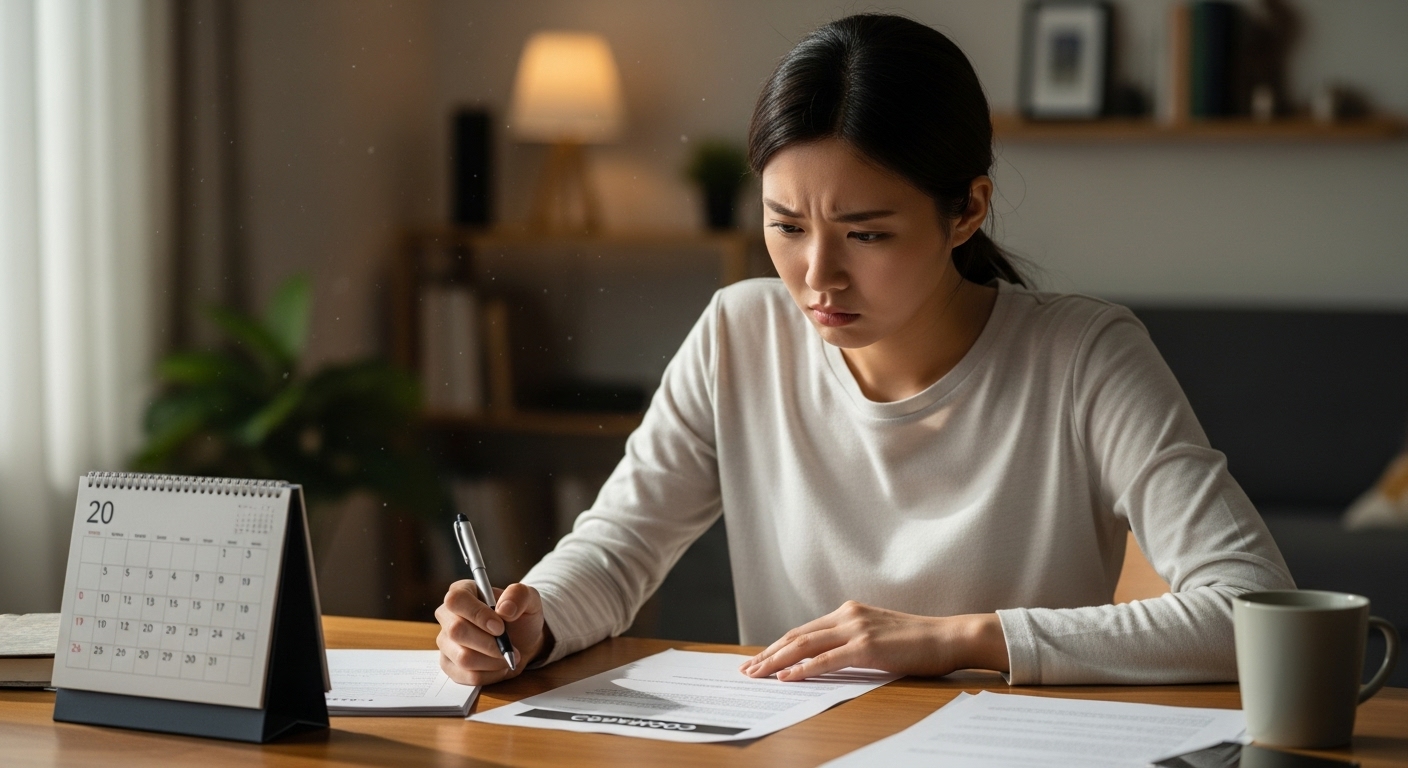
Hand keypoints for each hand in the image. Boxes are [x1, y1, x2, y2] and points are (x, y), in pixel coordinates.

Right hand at [435, 580, 550, 685]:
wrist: (523, 641)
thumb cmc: (520, 616)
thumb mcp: (529, 598)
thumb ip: (519, 595)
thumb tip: (504, 609)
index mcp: (462, 591)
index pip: (456, 600)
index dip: (477, 614)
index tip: (500, 627)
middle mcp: (448, 616)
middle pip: (456, 631)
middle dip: (489, 644)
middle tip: (509, 646)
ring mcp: (446, 642)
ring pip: (463, 657)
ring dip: (493, 660)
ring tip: (507, 655)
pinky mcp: (449, 665)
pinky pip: (467, 676)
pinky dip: (490, 674)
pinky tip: (499, 666)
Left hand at [738, 600, 1007, 681]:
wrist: (949, 637)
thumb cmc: (919, 642)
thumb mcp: (878, 636)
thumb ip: (852, 641)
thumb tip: (827, 659)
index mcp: (849, 612)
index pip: (804, 630)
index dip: (778, 645)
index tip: (760, 659)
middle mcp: (848, 615)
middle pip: (797, 635)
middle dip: (768, 653)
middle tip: (748, 670)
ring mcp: (857, 629)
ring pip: (805, 645)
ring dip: (776, 661)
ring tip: (757, 674)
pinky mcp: (867, 647)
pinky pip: (827, 659)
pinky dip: (803, 668)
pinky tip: (787, 676)